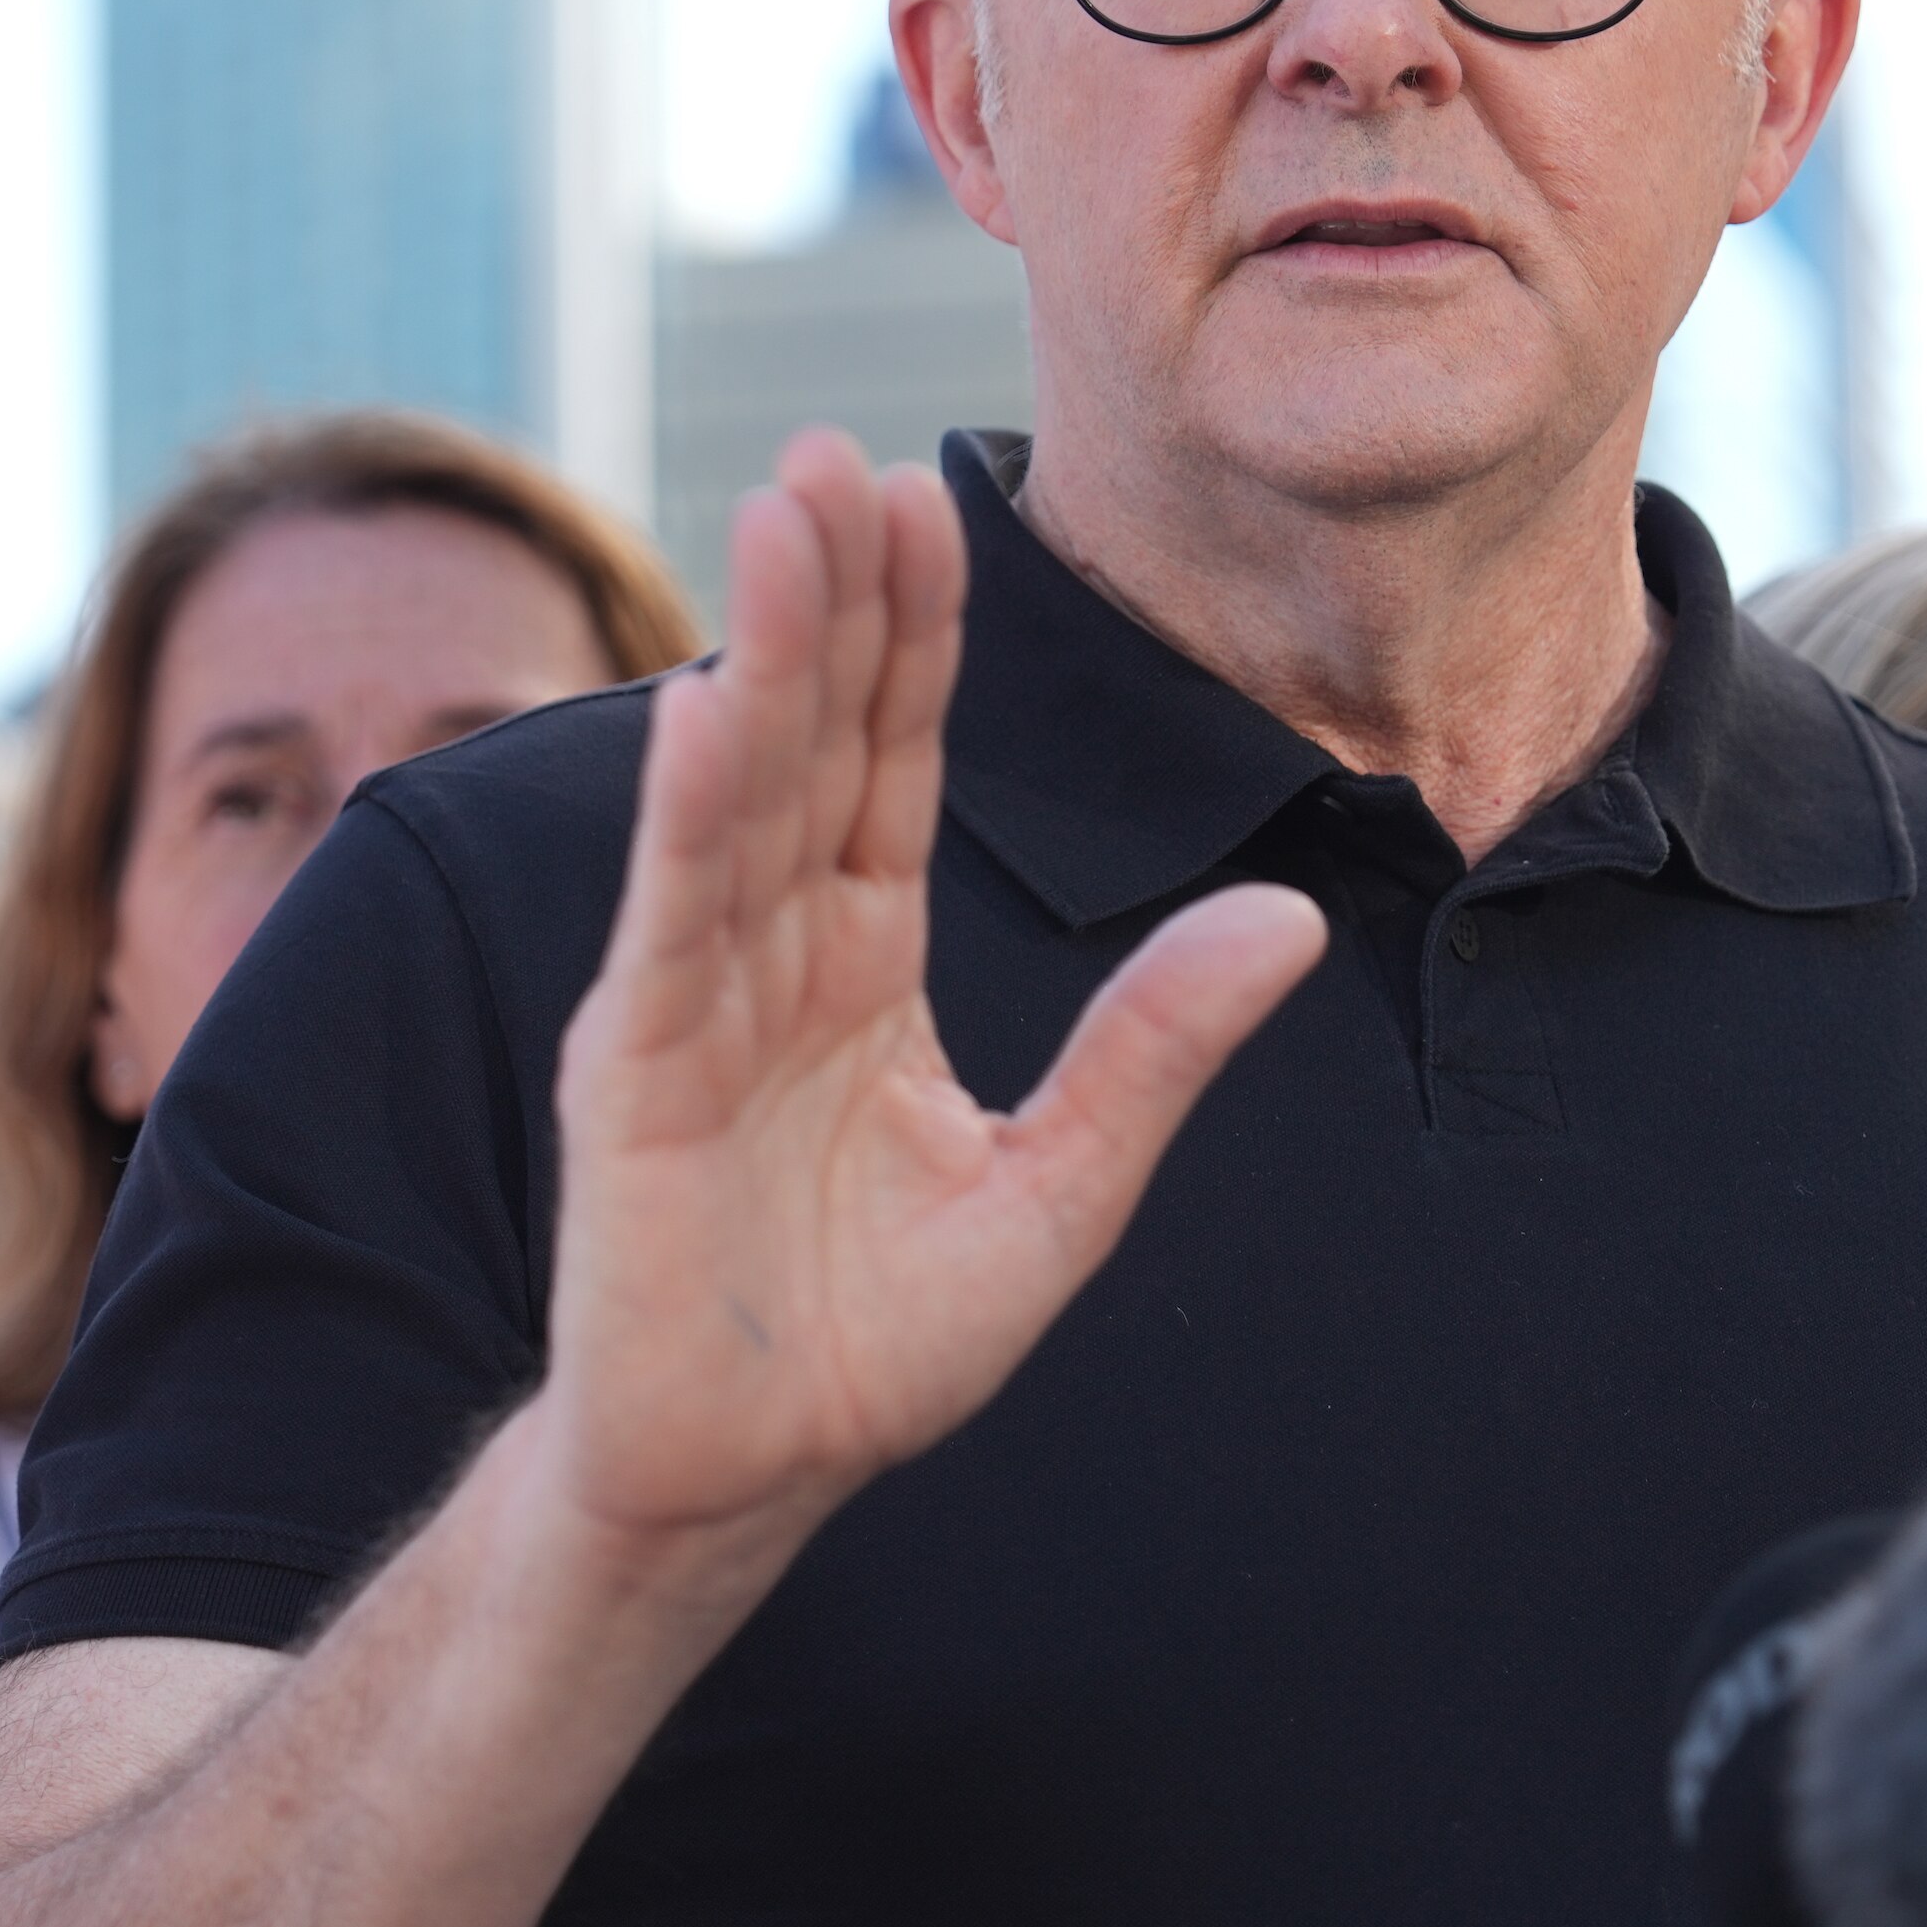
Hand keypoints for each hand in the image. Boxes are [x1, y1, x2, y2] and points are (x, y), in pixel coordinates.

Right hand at [539, 433, 1321, 1563]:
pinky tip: (715, 707)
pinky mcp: (637, 1072)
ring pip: (740, 796)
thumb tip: (1290, 915)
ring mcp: (693, 1001)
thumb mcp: (1059, 1190)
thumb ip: (1154, 1050)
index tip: (937, 496)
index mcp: (861, 962)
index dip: (918, 635)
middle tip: (841, 447)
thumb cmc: (873, 1345)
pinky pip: (674, 920)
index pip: (892, 763)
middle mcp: (768, 953)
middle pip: (810, 742)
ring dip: (767, 652)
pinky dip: (689, 812)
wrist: (750, 1479)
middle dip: (831, 596)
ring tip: (787, 514)